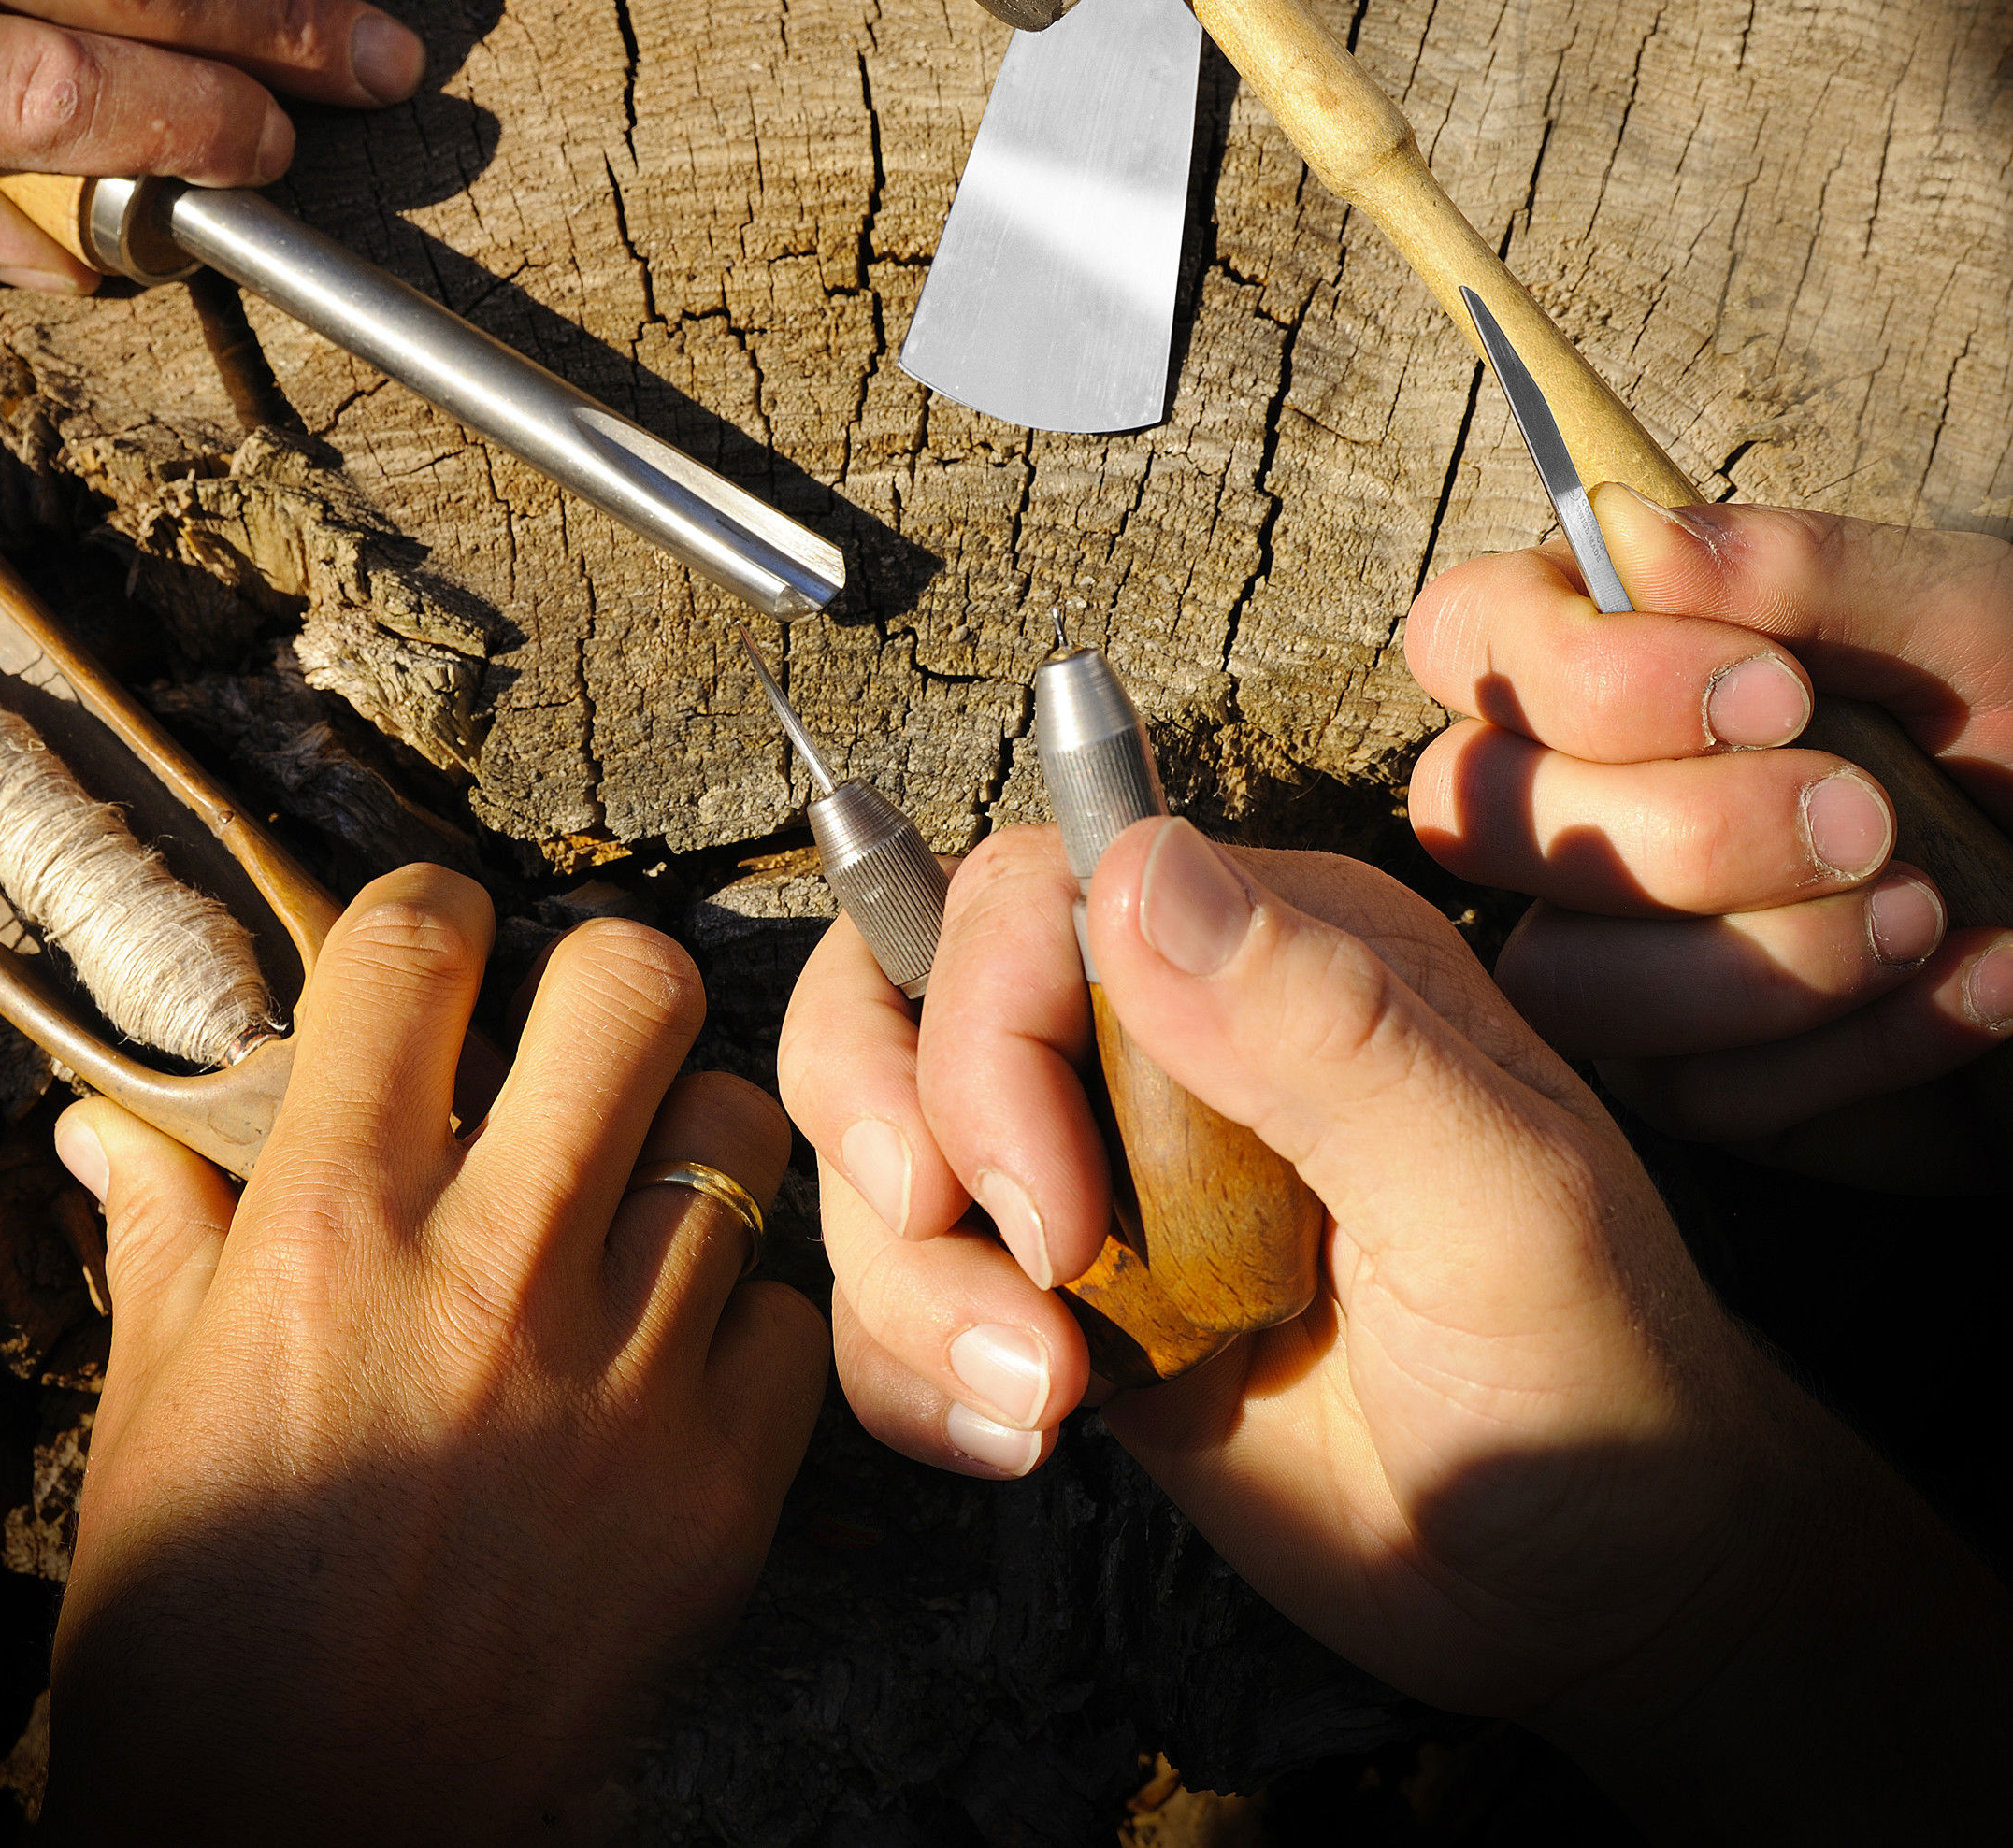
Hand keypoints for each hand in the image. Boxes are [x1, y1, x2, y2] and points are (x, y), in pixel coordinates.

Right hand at [41, 866, 826, 1843]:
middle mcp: (489, 1271)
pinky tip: (675, 1357)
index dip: (430, 914)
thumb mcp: (149, 1412)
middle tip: (574, 1046)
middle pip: (630, 985)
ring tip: (634, 1202)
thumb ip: (161, 1235)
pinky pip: (786, 1314)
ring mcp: (625, 1377)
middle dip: (604, 983)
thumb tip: (111, 1120)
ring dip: (688, 1144)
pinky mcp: (722, 1486)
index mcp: (328, 1228)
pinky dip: (742, 1315)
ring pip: (738, 1132)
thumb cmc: (194, 1631)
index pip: (411, 949)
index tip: (436, 946)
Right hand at [780, 824, 2010, 1831]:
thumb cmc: (1587, 1376)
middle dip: (895, 1131)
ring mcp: (1092, 1161)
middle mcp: (1157, 1028)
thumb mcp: (1492, 1202)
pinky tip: (1019, 1438)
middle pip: (905, 988)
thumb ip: (1324, 1031)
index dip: (984, 1025)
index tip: (1051, 1213)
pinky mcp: (1052, 1289)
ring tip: (1037, 1399)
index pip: (1026, 891)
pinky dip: (906, 1366)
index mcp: (1270, 947)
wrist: (1581, 1591)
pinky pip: (885, 1289)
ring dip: (906, 1282)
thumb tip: (1137, 865)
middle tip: (1019, 1277)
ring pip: (870, 1142)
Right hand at [1405, 489, 2012, 1188]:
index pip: (1463, 639)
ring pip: (1559, 979)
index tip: (1768, 692)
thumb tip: (1620, 529)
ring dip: (1752, 959)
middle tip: (1863, 818)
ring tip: (1923, 915)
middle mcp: (1575, 804)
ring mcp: (1613, 949)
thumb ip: (1795, 571)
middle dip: (1678, 832)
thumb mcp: (1962, 621)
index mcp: (1611, 660)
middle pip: (1477, 818)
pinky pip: (1690, 1092)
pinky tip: (1978, 986)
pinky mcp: (1688, 1076)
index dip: (1571, 673)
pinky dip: (1854, 1045)